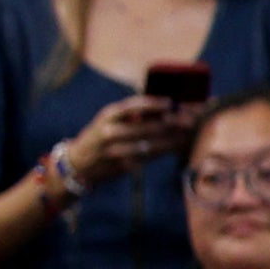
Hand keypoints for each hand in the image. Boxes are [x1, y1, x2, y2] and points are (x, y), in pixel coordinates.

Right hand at [56, 86, 199, 190]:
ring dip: (173, 138)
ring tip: (190, 132)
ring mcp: (115, 150)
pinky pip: (148, 157)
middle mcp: (110, 131)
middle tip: (191, 119)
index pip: (134, 106)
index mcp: (108, 115)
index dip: (155, 104)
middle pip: (147, 126)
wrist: (77, 164)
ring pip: (151, 144)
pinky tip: (178, 145)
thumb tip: (168, 106)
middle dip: (172, 122)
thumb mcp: (110, 120)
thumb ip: (133, 114)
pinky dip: (165, 151)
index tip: (173, 102)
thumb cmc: (101, 136)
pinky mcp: (122, 166)